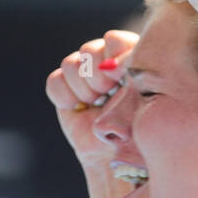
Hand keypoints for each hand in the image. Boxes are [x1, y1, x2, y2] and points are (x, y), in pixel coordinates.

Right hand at [45, 29, 137, 171]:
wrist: (114, 156)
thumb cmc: (137, 129)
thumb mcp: (142, 95)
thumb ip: (129, 68)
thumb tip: (108, 63)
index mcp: (132, 58)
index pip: (115, 41)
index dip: (113, 61)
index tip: (119, 83)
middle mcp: (107, 61)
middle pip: (89, 50)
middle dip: (97, 79)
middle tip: (106, 98)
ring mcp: (85, 74)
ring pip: (70, 64)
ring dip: (83, 90)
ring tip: (95, 106)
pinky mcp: (65, 89)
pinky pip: (55, 80)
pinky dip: (65, 98)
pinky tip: (78, 109)